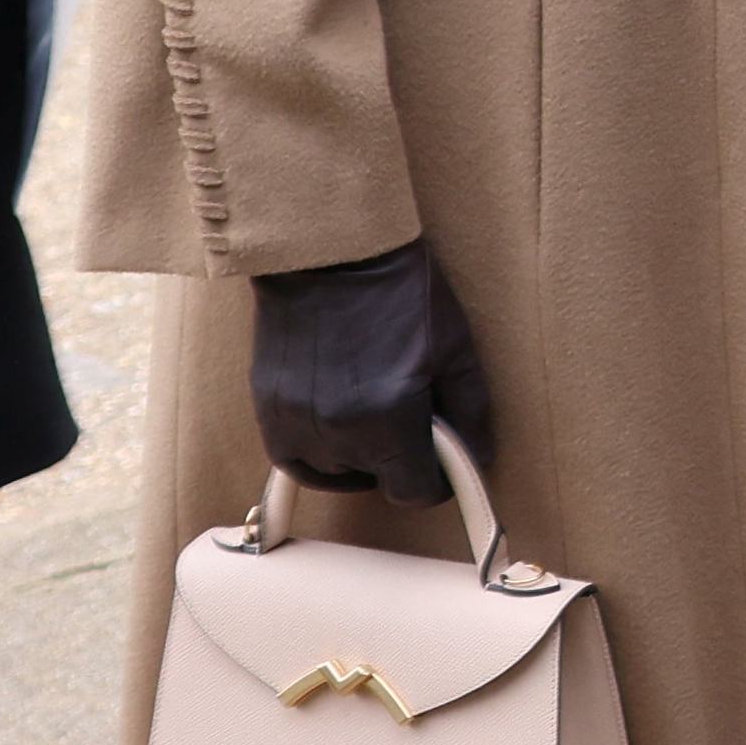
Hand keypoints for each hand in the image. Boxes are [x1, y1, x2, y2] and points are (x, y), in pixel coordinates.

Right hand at [250, 236, 498, 506]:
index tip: (441, 462)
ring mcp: (294, 421)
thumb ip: (470, 413)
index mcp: (387, 420)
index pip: (412, 493)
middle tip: (409, 416)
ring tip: (372, 410)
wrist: (329, 251)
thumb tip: (478, 459)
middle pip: (375, 480)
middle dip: (399, 458)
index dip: (434, 481)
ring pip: (334, 471)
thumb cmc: (399, 292)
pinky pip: (294, 456)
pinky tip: (338, 418)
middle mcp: (336, 432)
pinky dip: (318, 449)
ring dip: (357, 454)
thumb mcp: (455, 348)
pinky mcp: (267, 407)